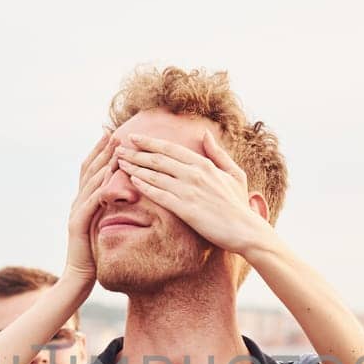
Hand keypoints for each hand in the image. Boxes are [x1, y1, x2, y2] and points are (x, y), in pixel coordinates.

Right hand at [64, 132, 112, 284]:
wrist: (78, 277)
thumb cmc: (94, 253)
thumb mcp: (103, 225)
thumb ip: (108, 208)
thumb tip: (122, 193)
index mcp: (83, 200)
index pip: (91, 170)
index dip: (100, 151)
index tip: (112, 134)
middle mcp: (77, 201)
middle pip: (89, 170)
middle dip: (102, 150)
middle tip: (115, 133)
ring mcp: (76, 212)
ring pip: (90, 182)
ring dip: (104, 164)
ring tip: (116, 150)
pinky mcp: (78, 225)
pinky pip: (91, 203)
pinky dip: (101, 189)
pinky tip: (111, 180)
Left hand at [114, 131, 273, 255]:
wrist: (246, 230)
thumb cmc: (239, 205)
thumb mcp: (234, 173)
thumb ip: (217, 153)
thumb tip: (205, 133)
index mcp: (204, 164)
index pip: (171, 149)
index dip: (150, 142)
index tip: (133, 138)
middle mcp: (194, 174)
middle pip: (158, 159)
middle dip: (135, 152)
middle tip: (117, 148)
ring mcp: (189, 191)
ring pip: (155, 175)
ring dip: (135, 167)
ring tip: (119, 162)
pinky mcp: (186, 209)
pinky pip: (159, 195)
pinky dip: (144, 186)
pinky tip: (132, 181)